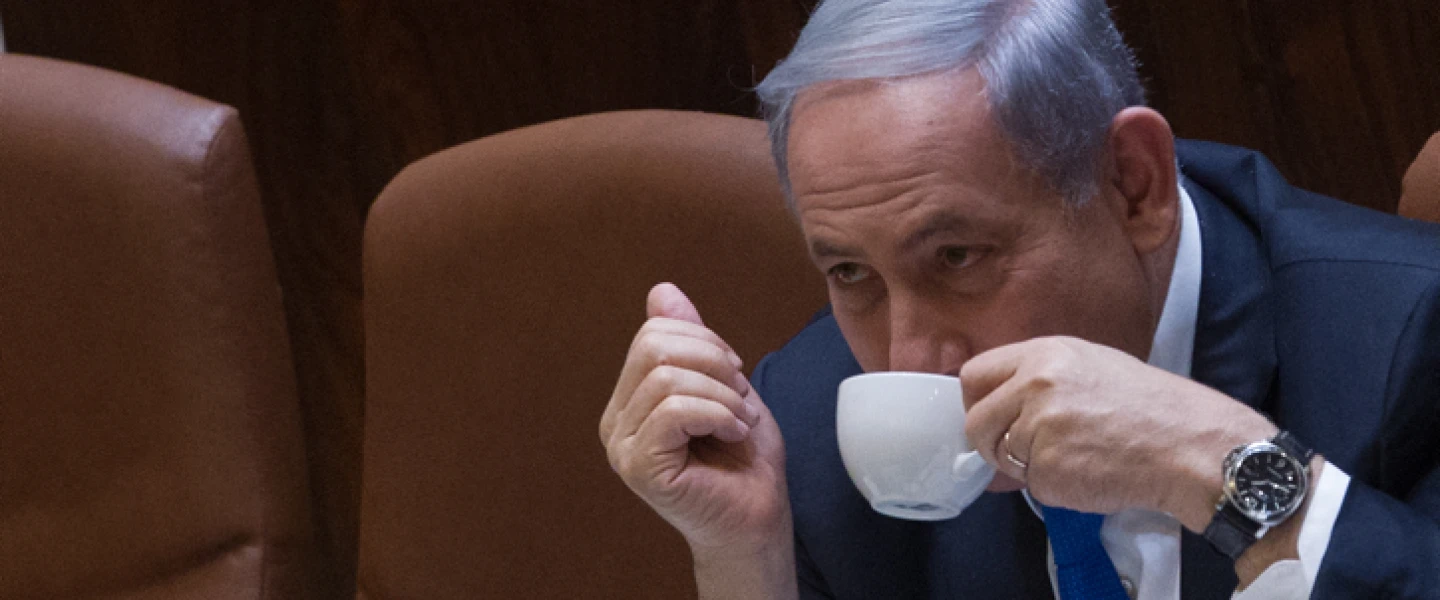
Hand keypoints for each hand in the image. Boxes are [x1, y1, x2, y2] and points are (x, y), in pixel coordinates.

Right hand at [599, 283, 790, 552]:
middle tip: (738, 394)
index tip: (735, 374)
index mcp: (630, 399)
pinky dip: (716, 413)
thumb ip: (690, 341)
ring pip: (667, 378)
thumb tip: (662, 290)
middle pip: (653, 347)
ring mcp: (622, 447)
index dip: (705, 341)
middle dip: (712, 360)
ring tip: (738, 420)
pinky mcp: (639, 467)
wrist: (758, 520)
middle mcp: (616, 422)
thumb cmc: (743, 461)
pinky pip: (674, 411)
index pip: (653, 334)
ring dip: (721, 394)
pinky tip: (733, 433)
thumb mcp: (722, 384)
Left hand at [960, 336, 1276, 530]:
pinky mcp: (1050, 468)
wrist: (1192, 445)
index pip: (974, 375)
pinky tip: (1090, 473)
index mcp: (1043, 354)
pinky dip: (1054, 487)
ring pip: (1002, 457)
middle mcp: (1035, 385)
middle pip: (977, 422)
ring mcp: (1040, 427)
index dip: (977, 402)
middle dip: (993, 442)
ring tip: (1074, 456)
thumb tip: (999, 405)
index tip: (991, 417)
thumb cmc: (1152, 408)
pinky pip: (1032, 485)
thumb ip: (1039, 380)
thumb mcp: (1091, 366)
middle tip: (1025, 450)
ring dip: (1027, 466)